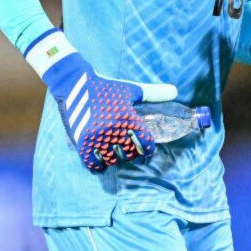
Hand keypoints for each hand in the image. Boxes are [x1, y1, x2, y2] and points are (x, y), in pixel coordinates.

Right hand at [28, 30, 177, 171]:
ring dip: (117, 159)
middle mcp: (112, 130)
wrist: (74, 84)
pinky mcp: (80, 143)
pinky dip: (99, 166)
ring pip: (112, 160)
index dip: (149, 152)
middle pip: (130, 154)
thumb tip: (175, 91)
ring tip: (118, 155)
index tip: (148, 154)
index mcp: (126, 117)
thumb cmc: (106, 87)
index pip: (145, 143)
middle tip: (133, 152)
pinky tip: (102, 162)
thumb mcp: (131, 89)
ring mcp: (95, 138)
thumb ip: (154, 93)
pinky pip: (92, 164)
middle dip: (133, 154)